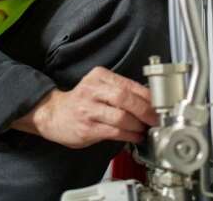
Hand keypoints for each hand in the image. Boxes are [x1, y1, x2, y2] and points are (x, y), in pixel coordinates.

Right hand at [10, 67, 158, 148]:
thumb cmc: (80, 101)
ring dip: (137, 125)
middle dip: (145, 110)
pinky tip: (134, 136)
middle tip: (155, 118)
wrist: (53, 114)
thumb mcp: (98, 86)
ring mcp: (88, 109)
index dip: (147, 96)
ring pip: (121, 116)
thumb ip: (120, 90)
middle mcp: (92, 90)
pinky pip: (114, 132)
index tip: (159, 105)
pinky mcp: (87, 128)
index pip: (129, 84)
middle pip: (125, 98)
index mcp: (99, 76)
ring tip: (144, 129)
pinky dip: (128, 135)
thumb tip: (149, 100)